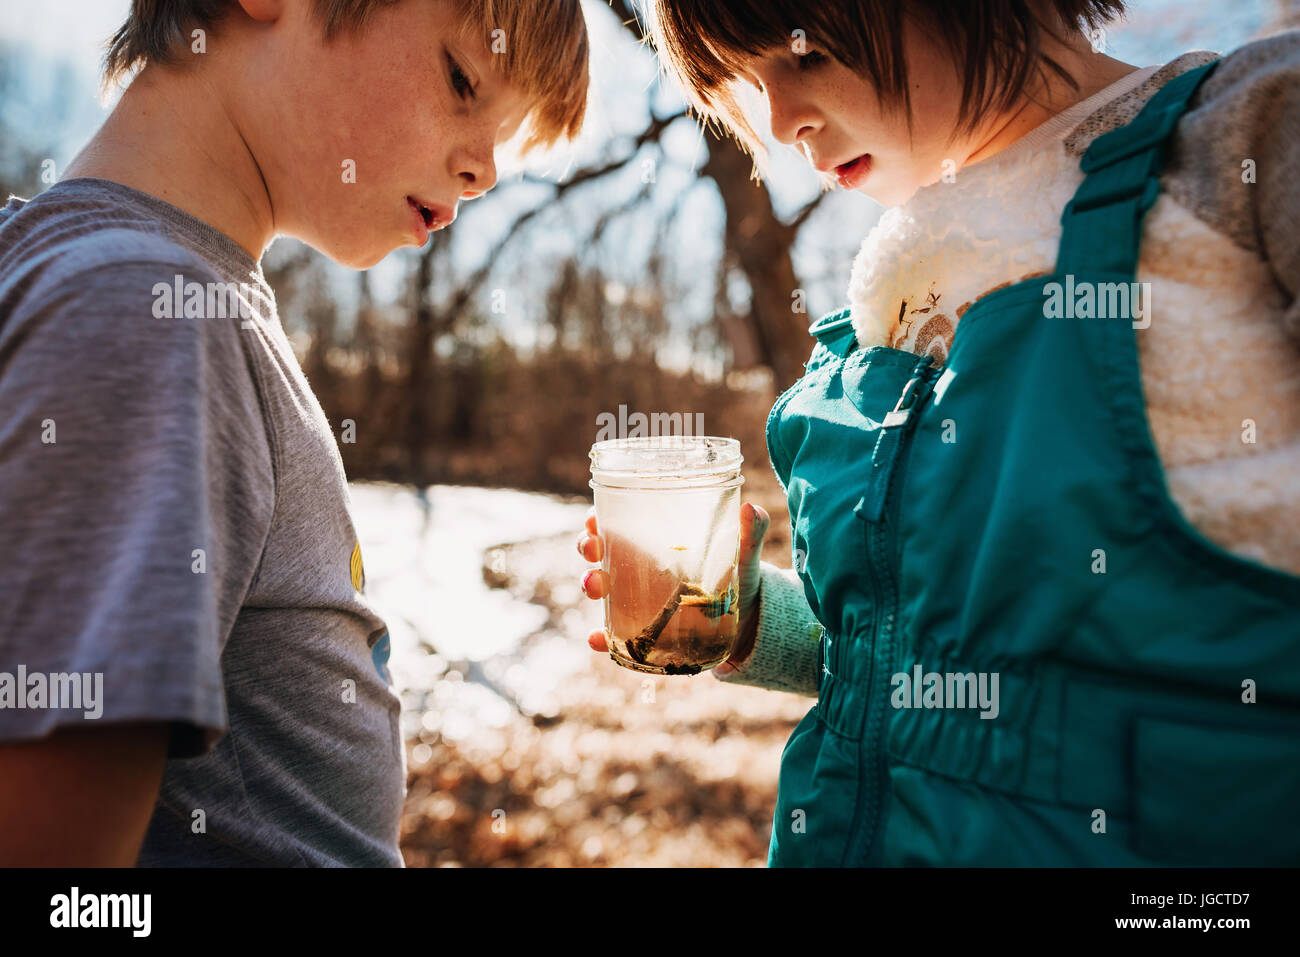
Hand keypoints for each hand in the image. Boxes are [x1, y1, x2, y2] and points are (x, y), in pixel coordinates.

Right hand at [578, 501, 771, 671]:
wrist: (747, 626)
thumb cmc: (738, 581)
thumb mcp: (742, 557)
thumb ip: (749, 534)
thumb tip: (751, 509)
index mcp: (657, 545)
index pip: (619, 526)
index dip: (598, 520)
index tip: (594, 518)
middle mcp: (640, 571)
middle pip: (600, 553)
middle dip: (587, 547)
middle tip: (592, 549)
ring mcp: (638, 602)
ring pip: (602, 589)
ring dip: (591, 585)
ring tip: (595, 588)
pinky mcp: (644, 632)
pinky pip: (615, 635)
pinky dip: (601, 638)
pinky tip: (596, 638)